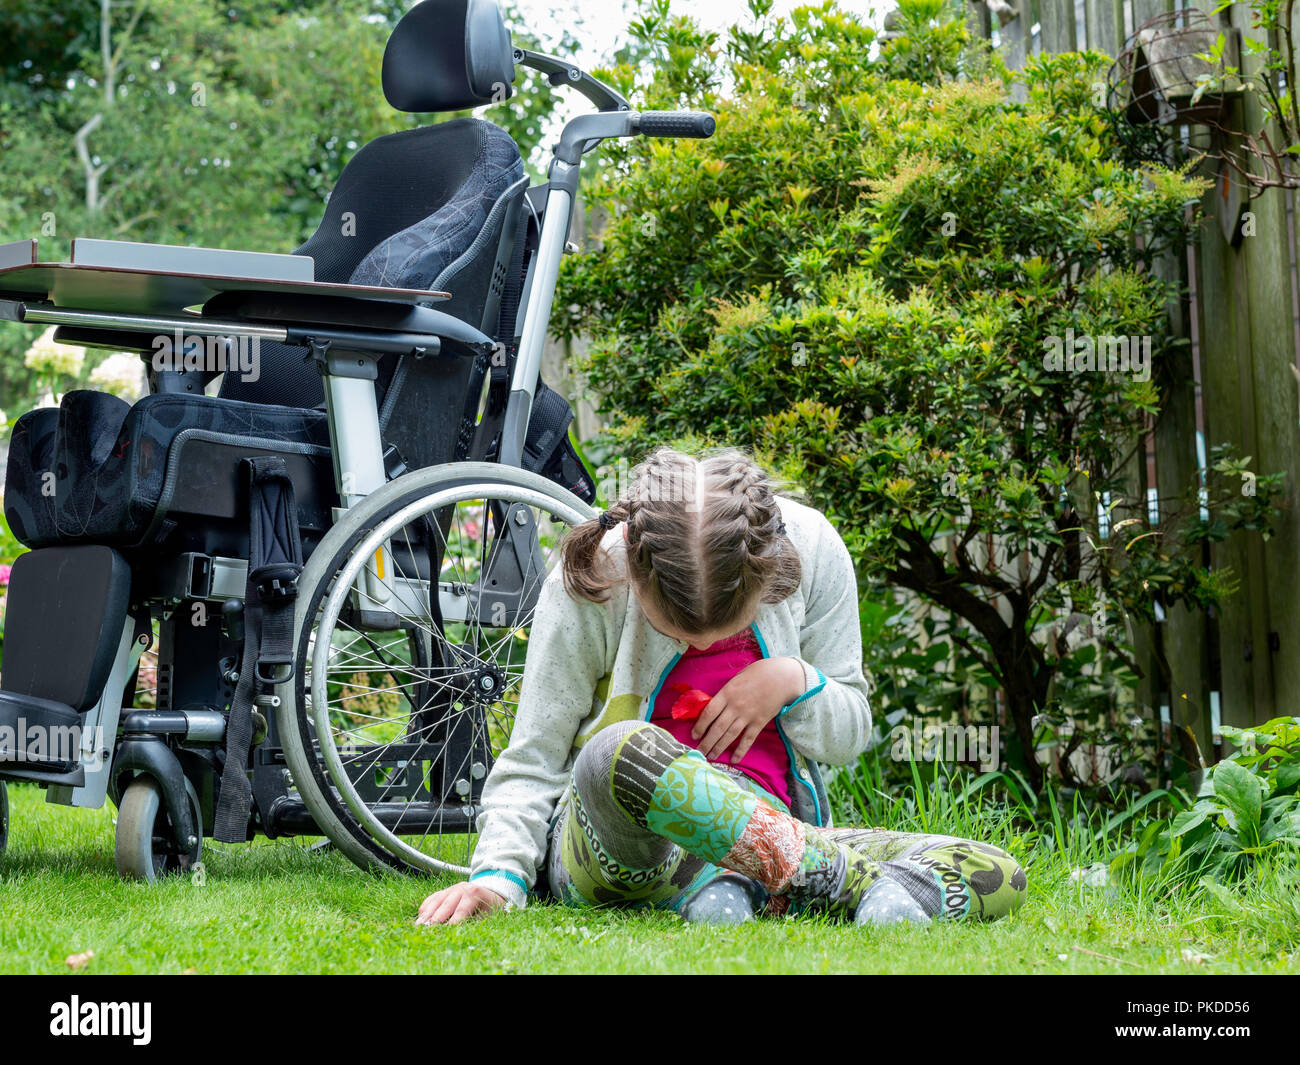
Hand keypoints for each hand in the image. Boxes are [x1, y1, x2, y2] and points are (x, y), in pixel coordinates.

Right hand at [415, 881, 510, 925]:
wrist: (490, 892)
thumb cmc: (489, 908)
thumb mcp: (487, 916)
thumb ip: (474, 923)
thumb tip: (460, 934)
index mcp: (473, 893)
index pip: (460, 911)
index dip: (451, 924)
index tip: (443, 935)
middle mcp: (460, 888)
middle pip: (444, 906)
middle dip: (435, 920)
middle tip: (426, 932)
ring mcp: (450, 889)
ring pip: (435, 901)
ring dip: (426, 915)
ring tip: (417, 927)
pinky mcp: (443, 891)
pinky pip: (431, 899)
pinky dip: (425, 909)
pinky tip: (420, 919)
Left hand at [691, 656, 805, 761]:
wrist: (781, 677)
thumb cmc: (758, 673)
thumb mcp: (737, 678)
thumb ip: (726, 693)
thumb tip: (714, 706)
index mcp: (727, 693)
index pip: (709, 712)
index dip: (700, 725)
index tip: (694, 735)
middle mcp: (735, 706)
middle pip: (717, 727)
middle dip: (706, 742)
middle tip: (698, 752)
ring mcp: (747, 715)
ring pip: (730, 735)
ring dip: (719, 747)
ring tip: (711, 757)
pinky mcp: (759, 722)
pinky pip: (748, 739)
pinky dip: (741, 750)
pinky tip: (734, 760)